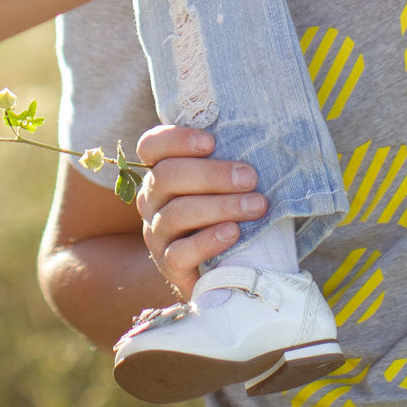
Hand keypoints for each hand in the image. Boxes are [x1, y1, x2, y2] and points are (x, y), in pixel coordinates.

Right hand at [134, 126, 265, 300]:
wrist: (218, 268)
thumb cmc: (224, 211)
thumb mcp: (219, 183)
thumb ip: (224, 160)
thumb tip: (254, 137)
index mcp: (160, 171)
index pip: (151, 146)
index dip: (176, 140)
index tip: (211, 142)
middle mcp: (151, 199)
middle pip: (166, 176)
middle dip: (211, 174)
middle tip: (250, 178)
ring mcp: (156, 233)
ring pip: (176, 213)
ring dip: (220, 206)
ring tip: (256, 206)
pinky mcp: (168, 265)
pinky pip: (180, 252)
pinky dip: (209, 240)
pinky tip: (233, 232)